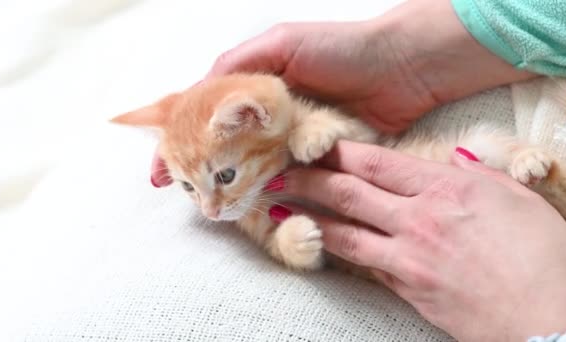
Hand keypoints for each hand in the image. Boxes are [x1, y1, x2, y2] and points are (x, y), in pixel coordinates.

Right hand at [150, 0, 534, 186]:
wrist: (405, 66)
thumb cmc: (343, 48)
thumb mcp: (282, 45)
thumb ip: (238, 66)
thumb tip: (197, 94)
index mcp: (256, 91)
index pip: (207, 121)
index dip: (180, 146)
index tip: (160, 175)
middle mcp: (272, 120)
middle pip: (228, 153)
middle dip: (205, 176)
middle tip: (191, 197)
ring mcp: (297, 142)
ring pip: (259, 172)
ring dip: (239, 190)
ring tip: (220, 207)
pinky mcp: (325, 161)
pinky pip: (297, 182)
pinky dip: (281, 194)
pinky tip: (266, 206)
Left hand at [269, 140, 565, 341]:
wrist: (550, 320)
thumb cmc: (545, 257)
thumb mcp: (518, 199)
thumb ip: (478, 174)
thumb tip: (453, 161)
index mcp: (446, 189)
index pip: (376, 163)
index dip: (338, 153)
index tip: (313, 147)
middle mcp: (418, 220)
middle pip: (349, 194)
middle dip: (307, 181)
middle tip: (276, 174)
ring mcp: (408, 258)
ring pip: (344, 232)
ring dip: (307, 218)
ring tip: (277, 209)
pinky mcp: (407, 290)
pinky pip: (365, 266)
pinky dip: (340, 252)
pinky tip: (322, 243)